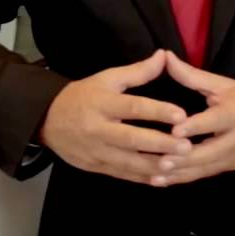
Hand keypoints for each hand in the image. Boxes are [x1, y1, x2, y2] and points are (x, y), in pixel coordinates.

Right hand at [38, 50, 192, 184]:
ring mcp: (96, 150)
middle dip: (160, 144)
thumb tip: (164, 56)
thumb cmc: (82, 96)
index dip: (157, 111)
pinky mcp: (95, 166)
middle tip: (187, 146)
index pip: (133, 107)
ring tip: (177, 165)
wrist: (47, 119)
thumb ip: (137, 71)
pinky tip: (161, 179)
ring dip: (153, 165)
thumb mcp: (106, 79)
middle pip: (131, 138)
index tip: (181, 115)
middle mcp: (98, 128)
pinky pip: (121, 174)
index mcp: (102, 103)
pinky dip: (141, 178)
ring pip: (128, 162)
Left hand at [153, 50, 234, 185]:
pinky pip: (203, 175)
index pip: (215, 121)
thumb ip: (192, 75)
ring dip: (179, 173)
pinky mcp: (228, 168)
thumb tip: (164, 56)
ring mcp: (232, 157)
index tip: (175, 130)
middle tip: (159, 160)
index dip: (196, 126)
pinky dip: (182, 178)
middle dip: (184, 158)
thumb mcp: (223, 84)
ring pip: (205, 168)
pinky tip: (160, 181)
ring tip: (154, 175)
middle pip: (209, 152)